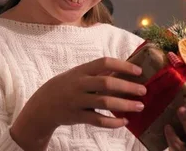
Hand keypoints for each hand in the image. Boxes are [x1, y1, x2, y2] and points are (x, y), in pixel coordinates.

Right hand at [10, 57, 145, 150]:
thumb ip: (96, 73)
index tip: (138, 71)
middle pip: (106, 83)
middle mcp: (78, 84)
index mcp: (80, 71)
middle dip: (127, 87)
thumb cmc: (64, 87)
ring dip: (124, 105)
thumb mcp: (76, 75)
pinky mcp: (77, 116)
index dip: (122, 66)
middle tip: (143, 91)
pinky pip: (97, 120)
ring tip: (140, 106)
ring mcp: (77, 101)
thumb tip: (121, 70)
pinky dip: (112, 122)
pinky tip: (124, 122)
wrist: (42, 106)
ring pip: (104, 102)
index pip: (104, 63)